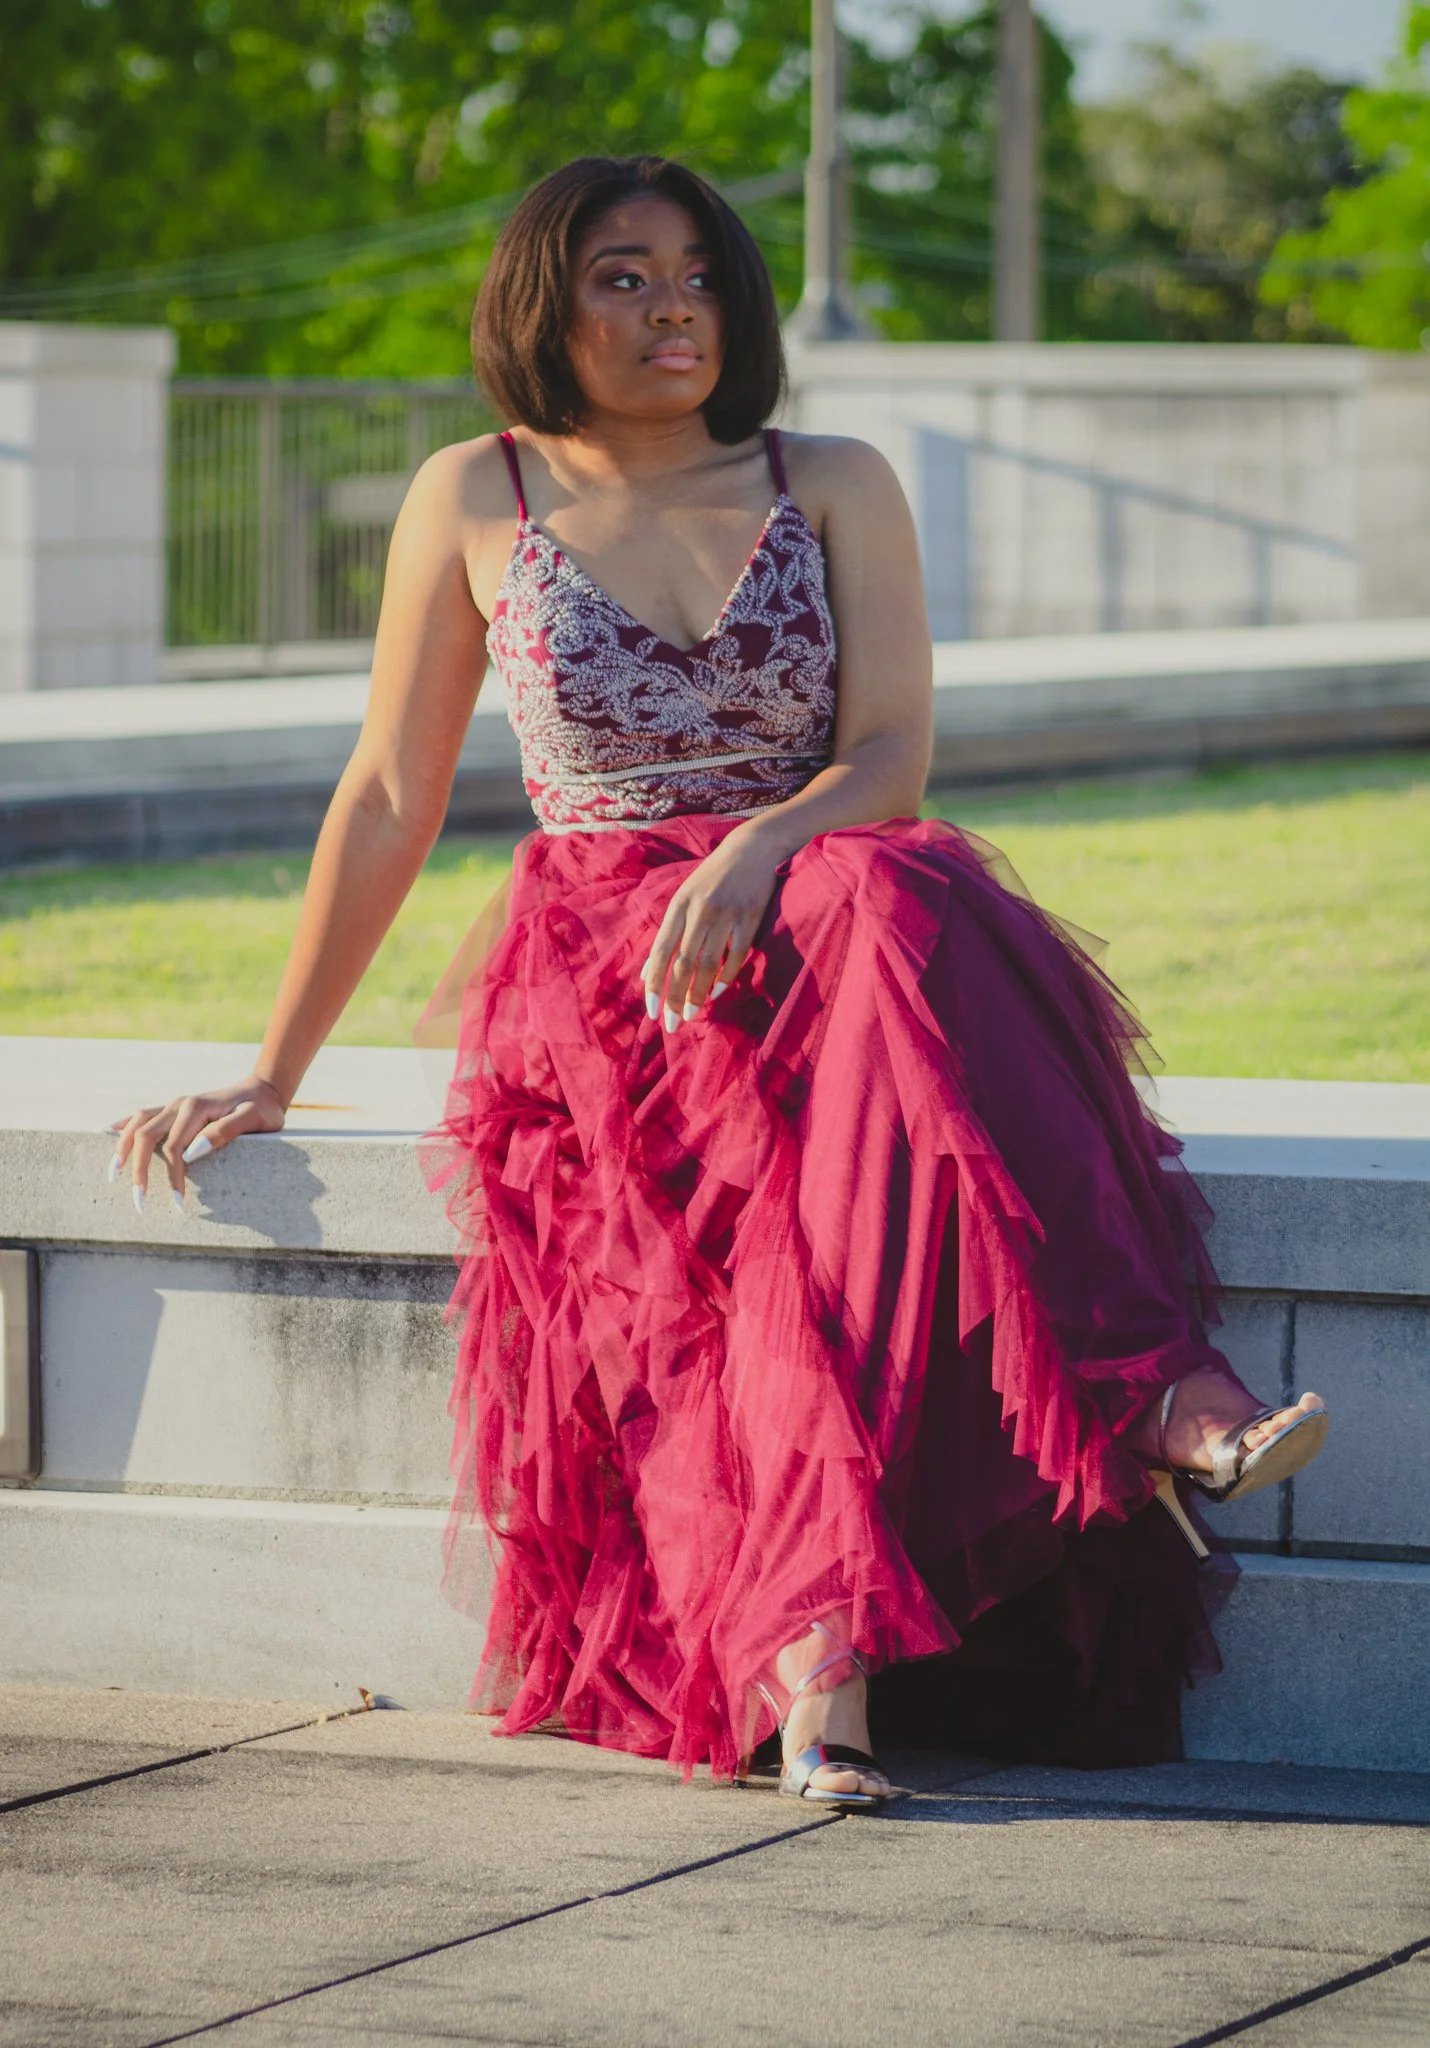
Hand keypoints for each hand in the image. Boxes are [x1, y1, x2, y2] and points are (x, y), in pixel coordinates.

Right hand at [109, 1075, 287, 1210]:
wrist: (263, 1090)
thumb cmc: (262, 1110)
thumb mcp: (253, 1120)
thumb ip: (224, 1132)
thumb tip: (192, 1153)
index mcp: (196, 1108)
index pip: (174, 1148)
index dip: (173, 1176)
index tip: (179, 1203)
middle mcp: (179, 1103)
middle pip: (146, 1136)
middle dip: (138, 1170)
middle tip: (139, 1201)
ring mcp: (173, 1105)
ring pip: (137, 1124)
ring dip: (122, 1148)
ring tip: (114, 1174)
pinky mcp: (172, 1108)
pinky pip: (142, 1115)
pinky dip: (124, 1125)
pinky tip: (108, 1133)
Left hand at [640, 824, 785, 1028]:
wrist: (751, 849)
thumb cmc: (712, 878)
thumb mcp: (683, 899)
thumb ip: (667, 934)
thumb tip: (647, 972)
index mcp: (678, 906)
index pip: (661, 951)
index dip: (655, 983)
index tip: (651, 1010)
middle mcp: (699, 911)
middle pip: (682, 963)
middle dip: (674, 997)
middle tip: (671, 1024)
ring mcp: (726, 915)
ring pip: (708, 963)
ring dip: (697, 994)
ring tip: (690, 1014)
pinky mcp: (750, 918)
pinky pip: (735, 955)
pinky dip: (725, 978)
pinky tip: (716, 993)